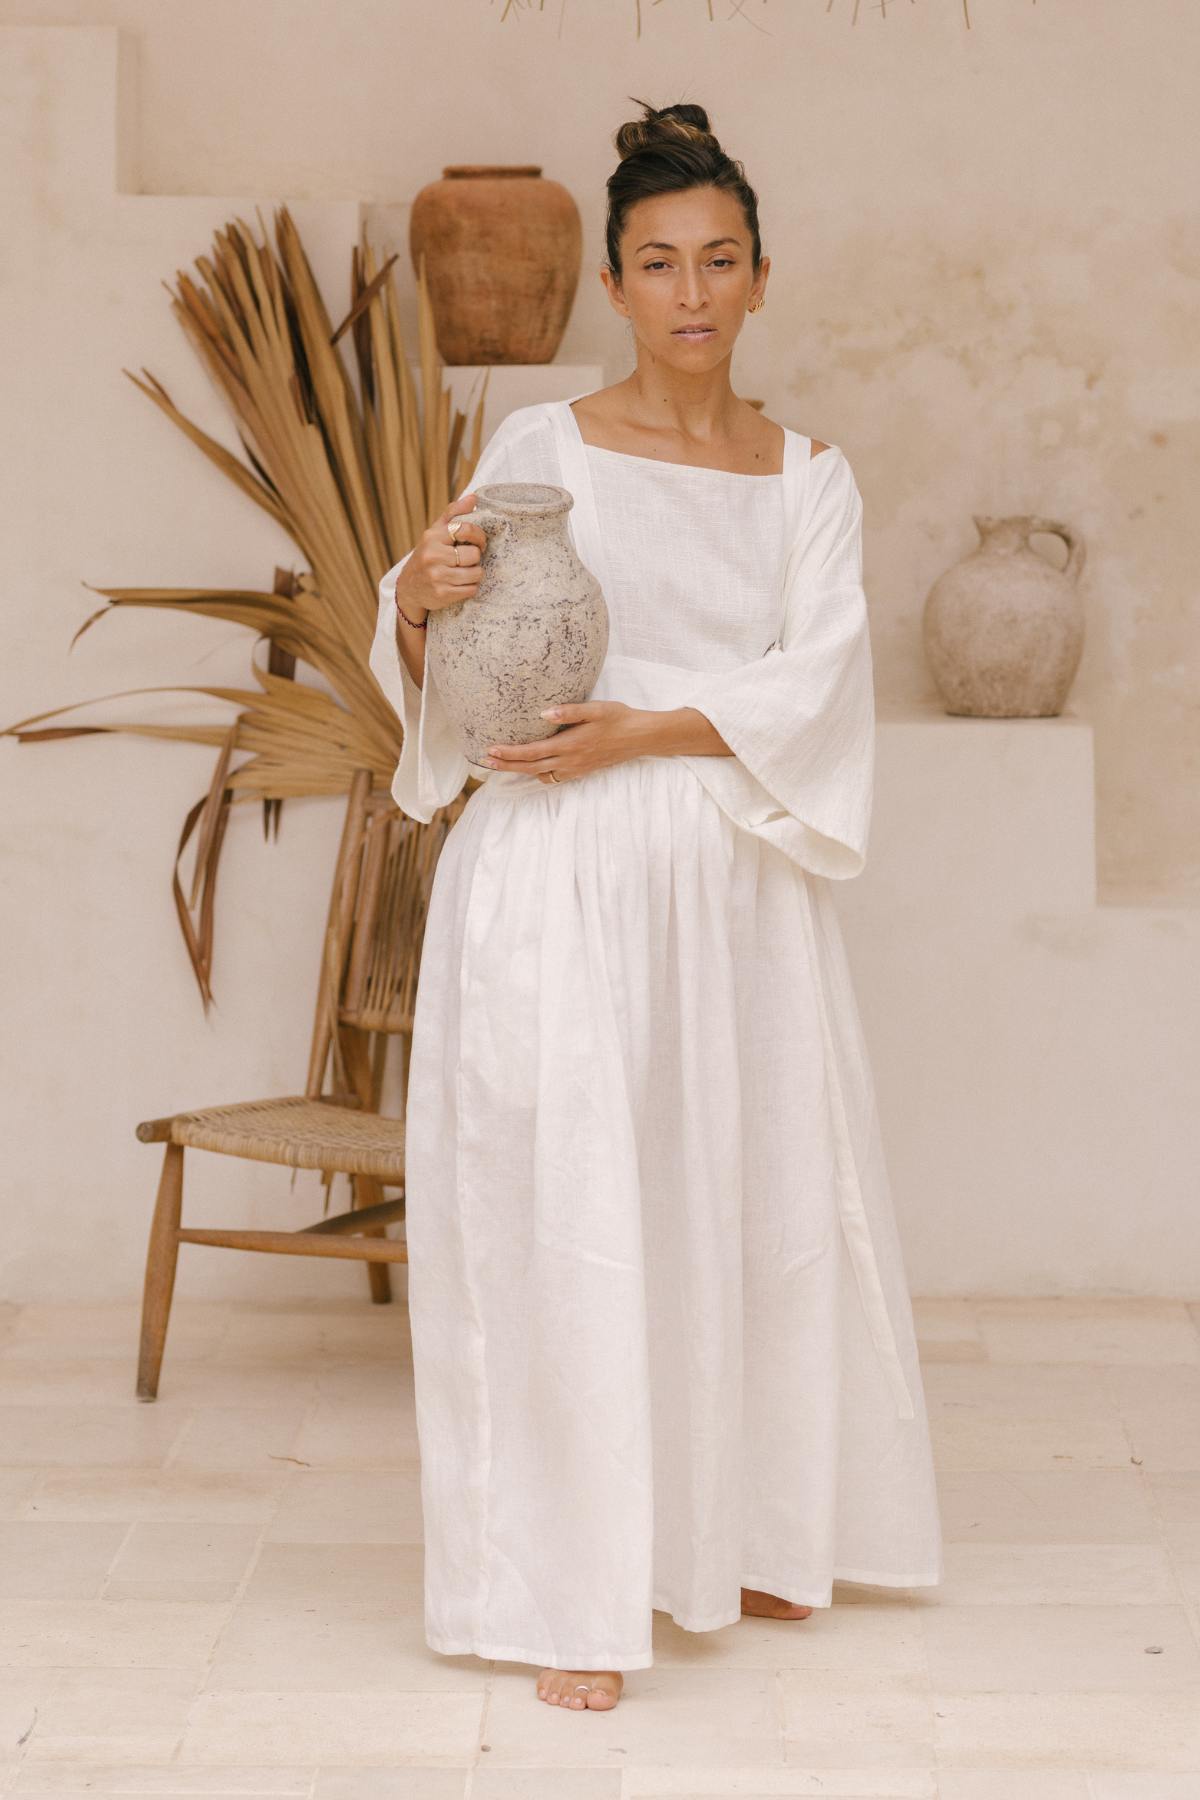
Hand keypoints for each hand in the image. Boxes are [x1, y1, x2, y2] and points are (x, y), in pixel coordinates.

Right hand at [394, 492, 488, 621]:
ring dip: (475, 574)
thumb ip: (453, 514)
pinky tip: (461, 585)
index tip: (479, 541)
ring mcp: (437, 576)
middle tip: (469, 560)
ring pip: (475, 573)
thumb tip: (473, 498)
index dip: (479, 535)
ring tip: (466, 572)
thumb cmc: (428, 556)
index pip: (465, 529)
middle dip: (476, 558)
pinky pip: (471, 589)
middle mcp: (432, 556)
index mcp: (432, 537)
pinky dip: (470, 588)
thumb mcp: (435, 533)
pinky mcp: (442, 594)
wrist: (409, 588)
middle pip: (474, 554)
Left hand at [482, 701, 642, 784]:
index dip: (509, 753)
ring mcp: (575, 769)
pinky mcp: (581, 771)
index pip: (532, 752)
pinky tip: (533, 767)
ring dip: (520, 771)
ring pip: (540, 774)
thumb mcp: (596, 709)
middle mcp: (570, 761)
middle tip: (485, 762)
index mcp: (570, 745)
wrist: (640, 737)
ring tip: (502, 764)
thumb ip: (569, 711)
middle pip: (530, 767)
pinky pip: (554, 777)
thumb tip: (544, 712)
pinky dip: (539, 774)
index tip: (490, 750)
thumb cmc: (619, 718)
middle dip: (506, 765)